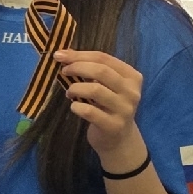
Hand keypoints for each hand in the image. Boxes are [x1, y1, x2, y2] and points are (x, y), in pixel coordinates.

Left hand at [55, 49, 146, 170]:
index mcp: (132, 77)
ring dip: (76, 88)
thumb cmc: (109, 107)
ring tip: (69, 92)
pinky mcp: (113, 126)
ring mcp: (124, 110)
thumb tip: (64, 53)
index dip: (80, 55)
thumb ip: (92, 69)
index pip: (104, 58)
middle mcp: (131, 92)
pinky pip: (90, 111)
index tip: (60, 55)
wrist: (119, 140)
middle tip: (64, 71)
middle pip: (101, 71)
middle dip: (77, 67)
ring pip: (95, 90)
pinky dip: (77, 107)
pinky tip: (74, 107)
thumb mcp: (107, 86)